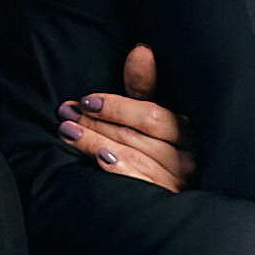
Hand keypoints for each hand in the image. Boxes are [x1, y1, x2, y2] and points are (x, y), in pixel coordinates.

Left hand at [57, 45, 195, 192]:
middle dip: (96, 122)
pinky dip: (114, 170)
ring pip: (131, 158)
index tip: (86, 100)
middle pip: (137, 137)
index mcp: (187, 132)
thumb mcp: (149, 116)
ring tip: (67, 132)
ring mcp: (175, 184)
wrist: (160, 204)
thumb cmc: (153, 149)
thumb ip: (143, 87)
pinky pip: (136, 185)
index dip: (117, 107)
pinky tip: (95, 160)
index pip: (152, 117)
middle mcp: (187, 159)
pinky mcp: (162, 201)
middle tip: (66, 113)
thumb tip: (141, 49)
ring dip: (94, 143)